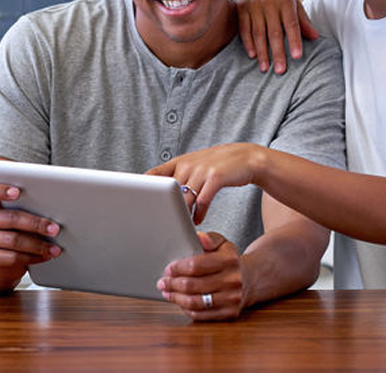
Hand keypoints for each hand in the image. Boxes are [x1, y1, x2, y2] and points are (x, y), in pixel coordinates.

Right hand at [0, 181, 62, 285]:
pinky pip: (12, 258)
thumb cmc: (12, 231)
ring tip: (54, 248)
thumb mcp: (16, 217)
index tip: (18, 192)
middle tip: (55, 229)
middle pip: (10, 218)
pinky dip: (32, 257)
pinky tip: (44, 257)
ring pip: (14, 240)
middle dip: (36, 224)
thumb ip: (27, 207)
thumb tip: (53, 208)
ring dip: (38, 245)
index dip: (1, 190)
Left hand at [148, 143, 267, 223]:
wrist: (246, 158)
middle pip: (168, 193)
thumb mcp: (195, 165)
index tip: (138, 205)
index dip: (144, 189)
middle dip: (166, 210)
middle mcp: (188, 165)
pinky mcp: (215, 177)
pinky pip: (202, 201)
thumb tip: (161, 196)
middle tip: (164, 225)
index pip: (154, 175)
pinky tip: (198, 219)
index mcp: (179, 162)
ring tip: (183, 226)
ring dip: (183, 215)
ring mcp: (201, 170)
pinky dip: (199, 213)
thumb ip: (179, 177)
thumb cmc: (218, 164)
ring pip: (184, 199)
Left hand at [157, 232, 245, 320]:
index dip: (177, 268)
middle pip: (193, 285)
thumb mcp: (222, 244)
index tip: (168, 269)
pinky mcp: (230, 313)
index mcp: (229, 260)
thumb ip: (210, 238)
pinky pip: (202, 314)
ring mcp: (232, 299)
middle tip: (162, 282)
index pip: (195, 265)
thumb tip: (199, 236)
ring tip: (167, 293)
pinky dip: (186, 309)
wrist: (250, 279)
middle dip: (172, 284)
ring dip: (176, 298)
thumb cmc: (229, 261)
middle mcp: (233, 280)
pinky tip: (180, 302)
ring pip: (195, 302)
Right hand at [233, 0, 317, 72]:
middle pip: (274, 32)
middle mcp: (269, 3)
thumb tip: (315, 37)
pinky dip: (248, 43)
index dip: (294, 40)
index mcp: (285, 1)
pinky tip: (253, 56)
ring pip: (258, 33)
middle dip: (278, 52)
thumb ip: (302, 20)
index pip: (291, 24)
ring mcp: (254, 6)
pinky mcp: (241, 9)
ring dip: (262, 52)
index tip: (297, 56)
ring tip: (265, 69)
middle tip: (281, 71)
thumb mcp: (293, 3)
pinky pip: (244, 29)